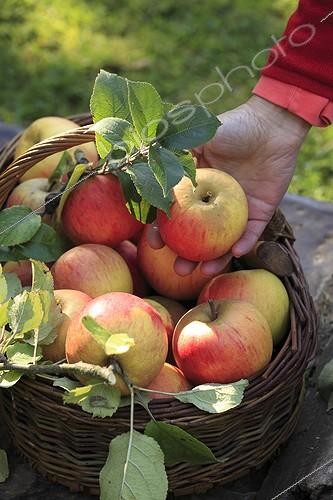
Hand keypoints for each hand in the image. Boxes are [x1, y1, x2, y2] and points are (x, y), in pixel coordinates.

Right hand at [148, 95, 309, 275]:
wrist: (272, 126)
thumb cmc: (234, 128)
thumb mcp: (200, 138)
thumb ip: (175, 153)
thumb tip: (145, 168)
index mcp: (197, 188)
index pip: (176, 215)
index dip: (164, 231)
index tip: (155, 244)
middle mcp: (215, 203)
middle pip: (198, 236)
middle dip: (187, 255)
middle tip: (179, 270)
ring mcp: (237, 210)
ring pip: (224, 241)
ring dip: (214, 259)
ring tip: (204, 272)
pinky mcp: (261, 212)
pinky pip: (252, 233)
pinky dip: (245, 243)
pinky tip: (235, 252)